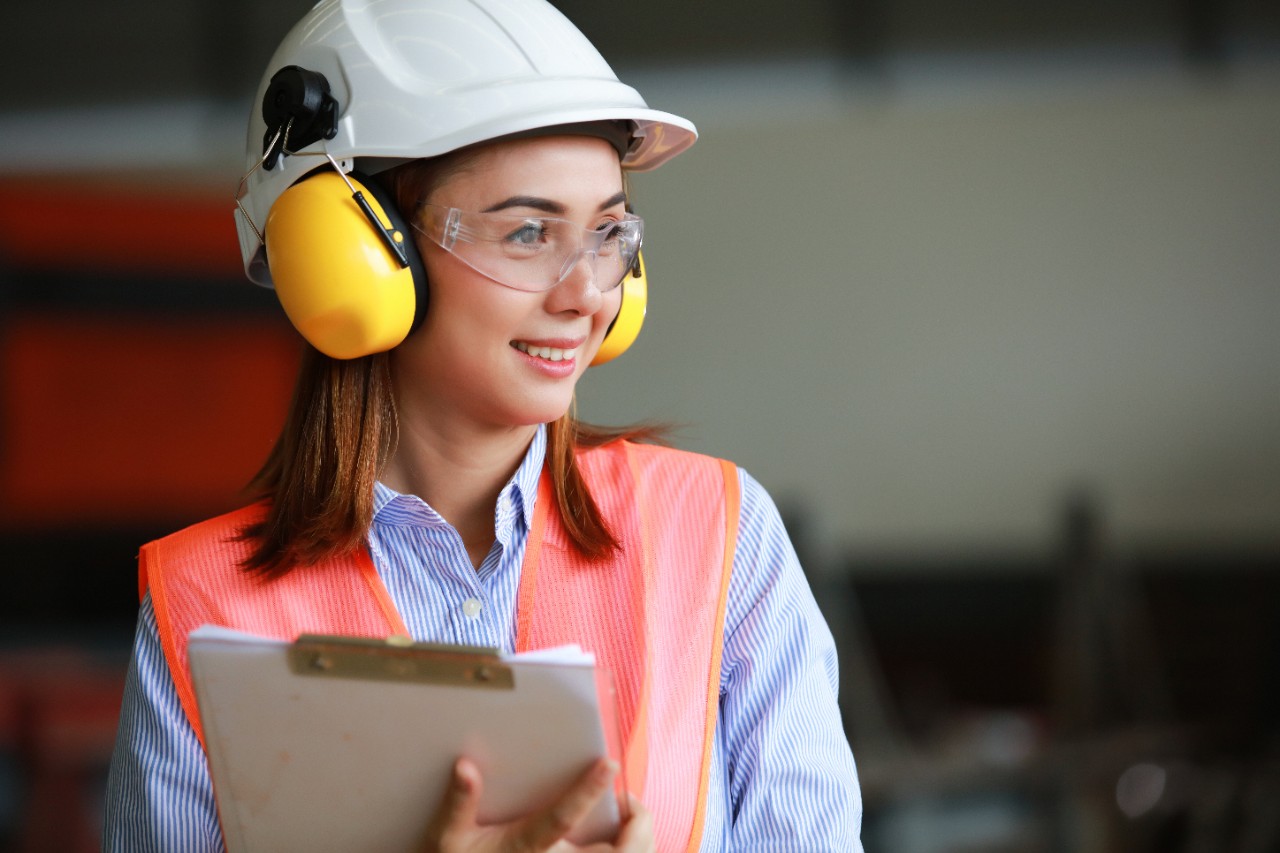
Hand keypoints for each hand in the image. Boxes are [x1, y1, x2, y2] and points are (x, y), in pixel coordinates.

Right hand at [420, 757, 653, 852]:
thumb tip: (466, 768)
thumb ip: (457, 804)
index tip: (609, 764)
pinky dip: (627, 850)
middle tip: (629, 798)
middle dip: (637, 826)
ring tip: (629, 813)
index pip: (562, 819)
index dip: (587, 791)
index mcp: (524, 848)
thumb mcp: (444, 838)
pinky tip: (619, 835)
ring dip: (638, 841)